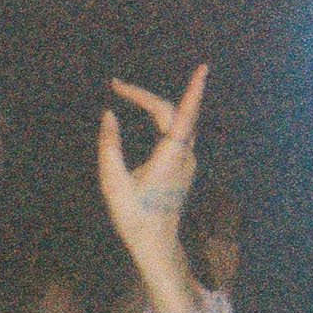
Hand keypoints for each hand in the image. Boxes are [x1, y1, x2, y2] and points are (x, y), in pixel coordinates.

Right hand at [98, 65, 207, 280]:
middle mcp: (185, 157)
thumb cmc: (134, 216)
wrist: (155, 243)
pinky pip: (178, 133)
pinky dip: (162, 118)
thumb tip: (109, 115)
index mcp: (170, 158)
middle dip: (145, 96)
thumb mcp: (113, 182)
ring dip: (156, 105)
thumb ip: (109, 145)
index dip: (194, 91)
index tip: (203, 69)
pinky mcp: (184, 167)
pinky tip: (148, 113)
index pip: (183, 116)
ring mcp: (187, 162)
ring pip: (178, 123)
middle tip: (118, 86)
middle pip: (173, 114)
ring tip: (131, 93)